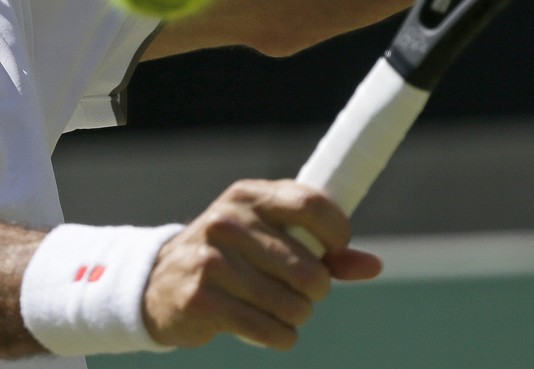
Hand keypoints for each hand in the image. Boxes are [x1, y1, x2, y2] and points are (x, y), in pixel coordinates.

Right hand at [141, 179, 380, 350]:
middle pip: (308, 267)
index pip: (311, 203)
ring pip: (291, 303)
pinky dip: (281, 337)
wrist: (159, 283)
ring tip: (284, 311)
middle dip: (317, 290)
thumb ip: (323, 250)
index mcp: (249, 196)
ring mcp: (211, 259)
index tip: (337, 251)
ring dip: (297, 316)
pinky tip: (273, 330)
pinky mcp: (201, 297)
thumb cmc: (231, 258)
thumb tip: (373, 265)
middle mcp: (228, 221)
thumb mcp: (270, 239)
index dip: (337, 232)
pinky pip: (267, 328)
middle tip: (305, 293)